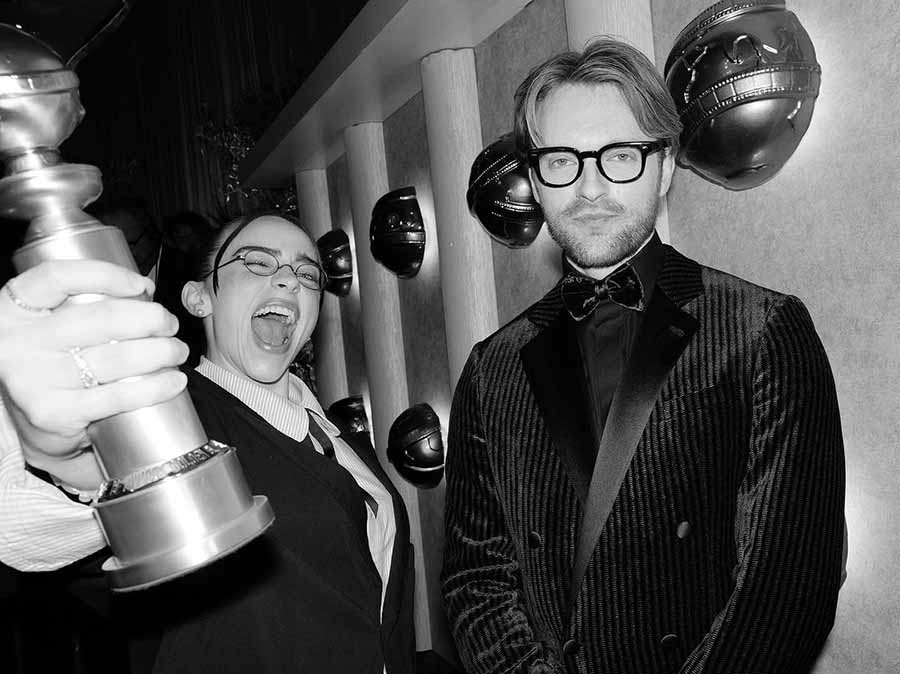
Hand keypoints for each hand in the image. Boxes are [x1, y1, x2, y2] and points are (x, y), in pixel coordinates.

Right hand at [0, 260, 189, 486]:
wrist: (26, 424)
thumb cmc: (49, 364)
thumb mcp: (48, 326)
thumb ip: (80, 306)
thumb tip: (143, 292)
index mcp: (15, 310)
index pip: (58, 278)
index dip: (107, 275)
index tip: (143, 285)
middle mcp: (19, 342)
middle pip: (100, 318)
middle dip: (150, 318)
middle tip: (169, 324)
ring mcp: (35, 379)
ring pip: (115, 357)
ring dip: (160, 352)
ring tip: (177, 351)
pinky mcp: (55, 413)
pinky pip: (117, 395)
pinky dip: (154, 387)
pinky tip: (174, 381)